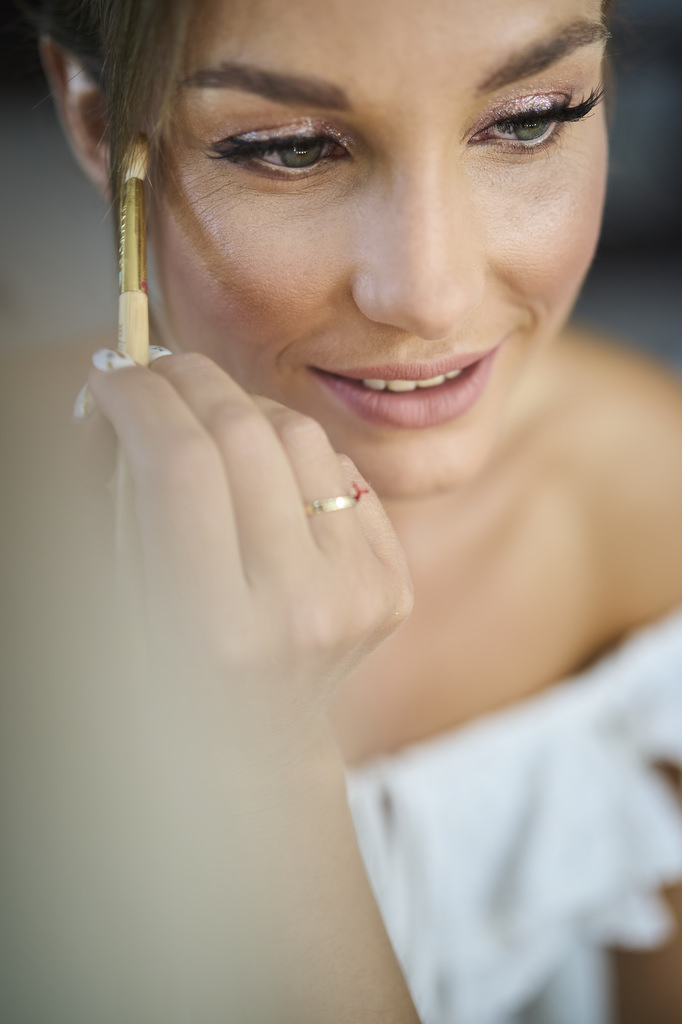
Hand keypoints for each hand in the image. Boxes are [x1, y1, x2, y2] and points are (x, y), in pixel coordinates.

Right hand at [87, 350, 412, 747]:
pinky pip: (343, 470)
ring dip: (245, 410)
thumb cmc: (173, 661)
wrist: (260, 735)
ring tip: (211, 426)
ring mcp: (358, 596)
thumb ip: (121, 492)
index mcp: (214, 628)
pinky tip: (267, 481)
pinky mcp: (393, 583)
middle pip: (246, 436)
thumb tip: (129, 390)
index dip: (141, 399)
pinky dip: (296, 457)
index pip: (181, 466)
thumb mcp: (126, 593)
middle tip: (159, 371)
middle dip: (190, 381)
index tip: (114, 374)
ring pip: (301, 435)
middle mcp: (299, 612)